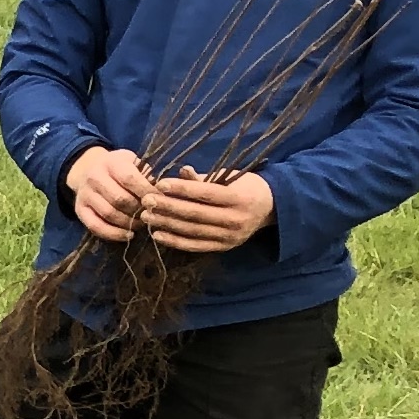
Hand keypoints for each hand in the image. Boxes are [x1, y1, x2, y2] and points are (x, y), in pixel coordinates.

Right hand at [64, 145, 151, 243]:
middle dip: (138, 209)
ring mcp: (85, 194)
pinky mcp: (79, 210)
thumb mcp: (132, 162)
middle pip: (119, 199)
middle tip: (151, 214)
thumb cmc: (118, 167)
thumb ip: (145, 174)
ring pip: (109, 214)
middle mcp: (94, 177)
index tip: (160, 200)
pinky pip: (95, 226)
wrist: (88, 168)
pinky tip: (128, 235)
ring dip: (128, 222)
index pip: (129, 178)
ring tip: (142, 224)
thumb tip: (160, 193)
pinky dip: (113, 234)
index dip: (146, 191)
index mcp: (110, 163)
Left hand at [143, 169, 275, 253]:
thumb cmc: (247, 187)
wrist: (271, 208)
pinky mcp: (224, 247)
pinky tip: (158, 235)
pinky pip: (196, 246)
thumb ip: (204, 178)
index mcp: (239, 198)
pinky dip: (175, 241)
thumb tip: (181, 171)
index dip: (182, 189)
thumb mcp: (231, 177)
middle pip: (196, 214)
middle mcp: (235, 219)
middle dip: (168, 207)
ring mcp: (230, 236)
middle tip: (146, 201)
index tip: (160, 184)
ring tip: (146, 216)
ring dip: (167, 224)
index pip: (206, 194)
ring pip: (193, 231)